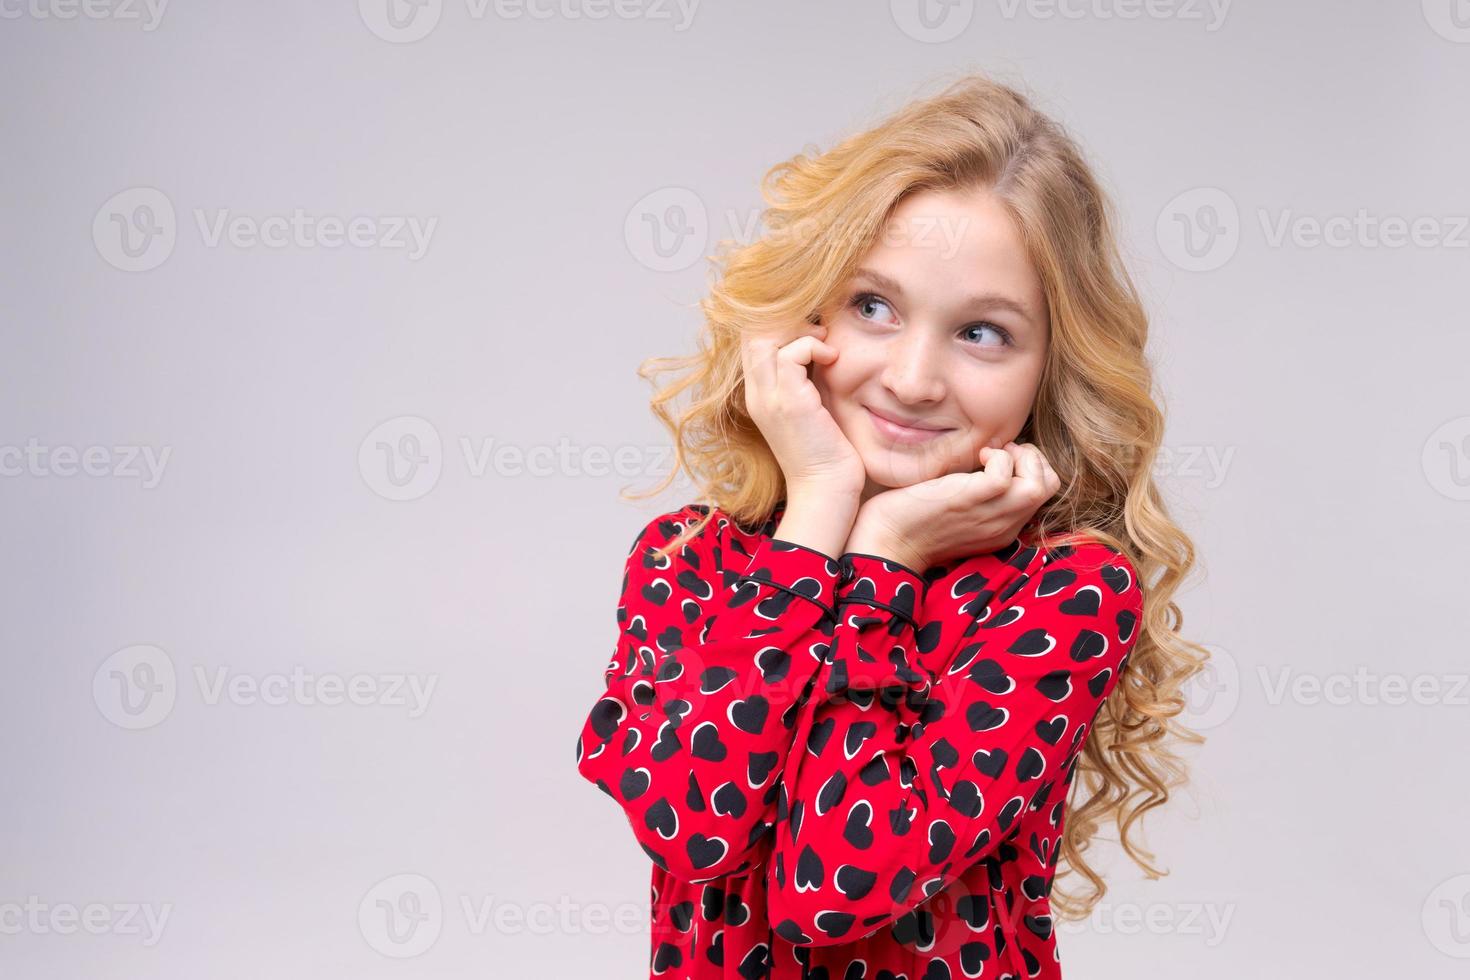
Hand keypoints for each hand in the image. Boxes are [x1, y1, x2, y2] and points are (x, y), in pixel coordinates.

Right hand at [740, 323, 864, 498]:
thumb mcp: (812, 409)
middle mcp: (756, 393)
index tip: (811, 327)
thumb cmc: (828, 454)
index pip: (752, 339)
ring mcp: (768, 397)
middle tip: (817, 329)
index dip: (778, 323)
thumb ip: (808, 379)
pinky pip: (790, 353)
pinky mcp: (788, 402)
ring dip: (799, 330)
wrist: (826, 492)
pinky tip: (832, 360)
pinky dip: (813, 346)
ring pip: (764, 335)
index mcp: (760, 394)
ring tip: (823, 343)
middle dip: (787, 319)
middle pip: (751, 330)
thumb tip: (823, 347)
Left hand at [847, 441, 1060, 571]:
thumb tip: (986, 459)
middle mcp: (1004, 525)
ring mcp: (991, 515)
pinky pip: (1007, 474)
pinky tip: (977, 456)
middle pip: (1049, 486)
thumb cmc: (912, 519)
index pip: (1041, 494)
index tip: (999, 458)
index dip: (1029, 467)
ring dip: (1020, 456)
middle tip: (1000, 452)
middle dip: (1032, 457)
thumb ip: (977, 492)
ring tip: (990, 454)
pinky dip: (997, 456)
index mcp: (1002, 528)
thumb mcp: (957, 508)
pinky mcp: (972, 501)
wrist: (886, 541)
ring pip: (1041, 482)